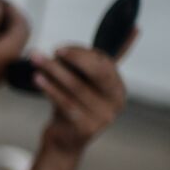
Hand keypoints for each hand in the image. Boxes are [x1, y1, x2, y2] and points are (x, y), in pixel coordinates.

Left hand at [31, 29, 134, 153]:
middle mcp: (116, 101)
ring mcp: (104, 116)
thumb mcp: (87, 83)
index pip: (105, 62)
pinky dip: (50, 89)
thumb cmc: (73, 105)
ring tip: (36, 59)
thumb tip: (133, 28)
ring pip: (77, 86)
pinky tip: (37, 79)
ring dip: (55, 70)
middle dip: (74, 58)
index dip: (82, 53)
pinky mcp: (87, 128)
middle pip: (97, 72)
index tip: (60, 48)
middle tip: (53, 50)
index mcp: (118, 87)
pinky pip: (66, 103)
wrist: (64, 141)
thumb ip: (97, 60)